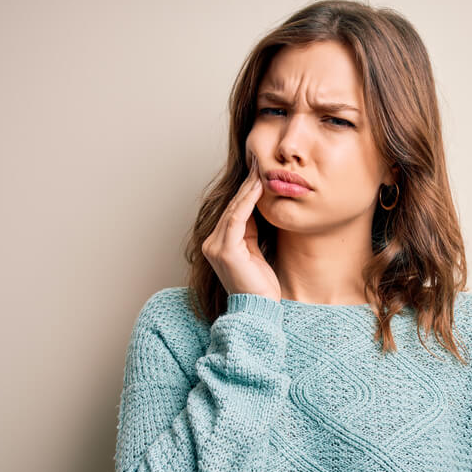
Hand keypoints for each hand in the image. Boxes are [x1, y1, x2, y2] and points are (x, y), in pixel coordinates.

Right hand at [201, 153, 280, 302]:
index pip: (233, 211)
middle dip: (247, 183)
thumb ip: (251, 232)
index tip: (258, 170)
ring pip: (234, 210)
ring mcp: (215, 248)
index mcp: (218, 244)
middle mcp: (211, 244)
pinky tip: (258, 188)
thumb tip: (256, 208)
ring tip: (260, 169)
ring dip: (248, 188)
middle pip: (232, 207)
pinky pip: (236, 219)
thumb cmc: (260, 286)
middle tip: (259, 161)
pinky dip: (248, 202)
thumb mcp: (255, 252)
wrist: (259, 311)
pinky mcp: (225, 251)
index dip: (246, 190)